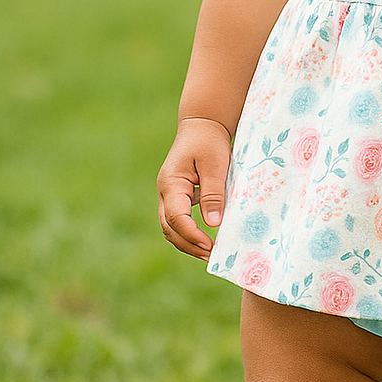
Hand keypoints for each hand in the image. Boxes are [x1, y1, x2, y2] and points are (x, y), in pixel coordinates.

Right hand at [157, 117, 231, 259]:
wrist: (202, 125)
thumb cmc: (209, 141)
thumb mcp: (215, 165)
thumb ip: (213, 193)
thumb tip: (213, 223)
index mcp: (171, 183)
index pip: (176, 217)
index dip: (191, 234)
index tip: (209, 245)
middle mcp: (165, 192)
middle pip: (169, 227)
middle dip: (188, 244)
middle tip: (211, 256)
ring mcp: (168, 195)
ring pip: (171, 227)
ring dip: (187, 242)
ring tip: (209, 253)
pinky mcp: (177, 196)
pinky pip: (178, 220)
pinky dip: (189, 232)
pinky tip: (206, 240)